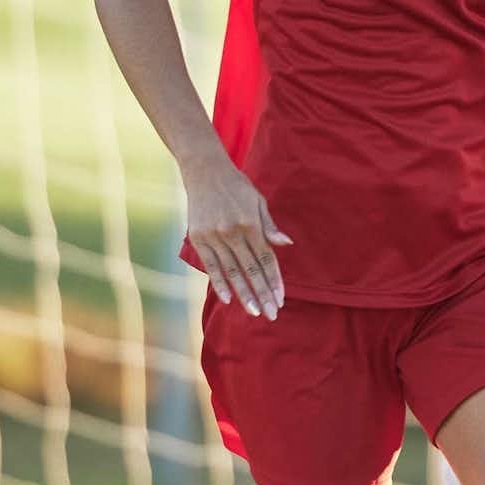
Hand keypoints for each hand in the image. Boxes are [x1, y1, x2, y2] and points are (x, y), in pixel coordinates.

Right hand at [184, 150, 291, 319]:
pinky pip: (210, 266)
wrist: (204, 169)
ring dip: (244, 294)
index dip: (274, 281)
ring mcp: (214, 236)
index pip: (266, 259)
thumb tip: (285, 244)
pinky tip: (229, 299)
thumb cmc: (236, 185)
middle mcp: (232, 232)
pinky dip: (219, 283)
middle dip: (262, 294)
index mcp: (250, 223)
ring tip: (254, 311)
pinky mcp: (198, 238)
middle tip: (271, 314)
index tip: (281, 300)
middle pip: (251, 270)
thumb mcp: (258, 200)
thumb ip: (269, 226)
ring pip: (232, 271)